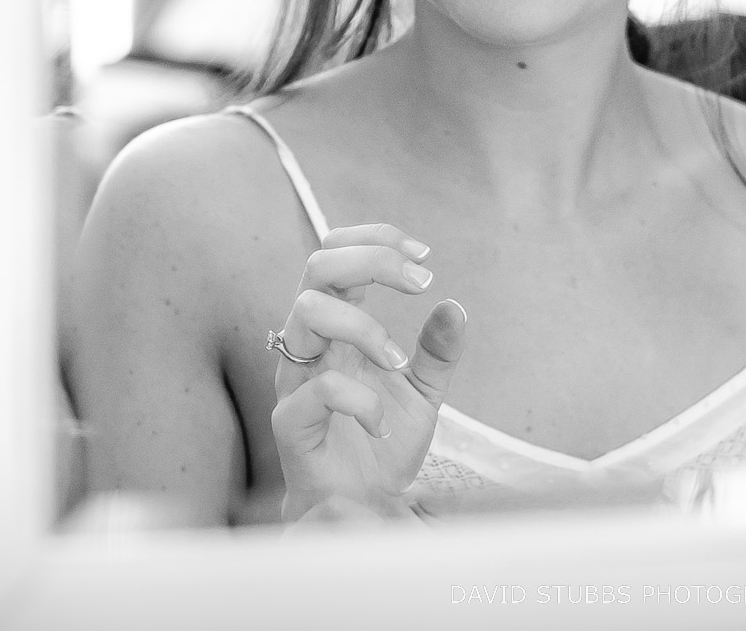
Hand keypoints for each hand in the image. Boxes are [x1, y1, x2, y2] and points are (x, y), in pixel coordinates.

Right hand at [270, 223, 466, 522]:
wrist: (364, 505)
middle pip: (318, 266)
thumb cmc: (382, 442)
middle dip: (373, 260)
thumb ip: (437, 350)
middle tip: (421, 282)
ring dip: (364, 325)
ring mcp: (295, 380)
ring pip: (308, 312)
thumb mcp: (424, 391)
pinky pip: (315, 389)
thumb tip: (454, 306)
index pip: (336, 252)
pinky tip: (382, 421)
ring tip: (398, 360)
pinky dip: (360, 399)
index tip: (424, 255)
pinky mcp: (291, 423)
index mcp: (338, 326)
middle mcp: (311, 344)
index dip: (377, 239)